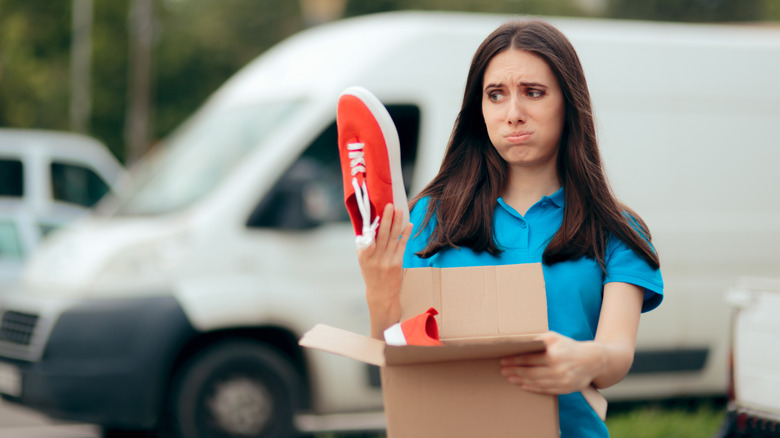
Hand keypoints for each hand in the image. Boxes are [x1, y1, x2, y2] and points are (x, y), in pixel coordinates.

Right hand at [357, 203, 411, 337]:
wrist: (381, 295)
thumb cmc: (371, 274)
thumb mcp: (363, 261)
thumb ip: (364, 246)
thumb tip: (367, 226)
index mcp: (364, 256)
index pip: (367, 238)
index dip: (371, 226)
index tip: (374, 213)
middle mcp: (375, 258)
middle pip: (382, 235)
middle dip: (386, 219)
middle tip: (389, 205)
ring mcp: (388, 261)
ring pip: (393, 238)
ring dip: (397, 223)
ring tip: (399, 210)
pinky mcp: (398, 263)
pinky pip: (402, 246)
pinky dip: (405, 234)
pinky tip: (409, 224)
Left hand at [499, 332, 604, 394]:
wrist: (592, 361)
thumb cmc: (569, 347)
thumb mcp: (554, 338)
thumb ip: (538, 339)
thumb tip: (519, 341)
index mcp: (554, 355)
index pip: (529, 359)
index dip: (515, 360)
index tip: (503, 360)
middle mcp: (558, 369)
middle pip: (530, 372)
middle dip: (514, 371)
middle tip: (503, 371)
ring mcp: (561, 381)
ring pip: (536, 382)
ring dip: (521, 381)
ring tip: (510, 378)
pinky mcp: (564, 389)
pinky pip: (545, 390)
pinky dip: (532, 388)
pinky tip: (523, 385)